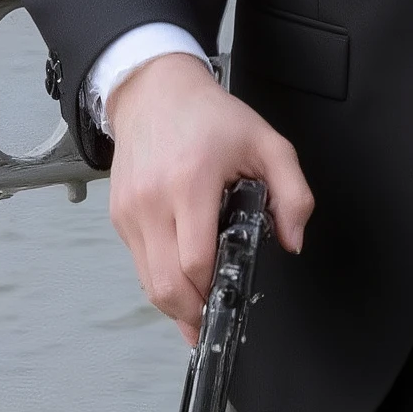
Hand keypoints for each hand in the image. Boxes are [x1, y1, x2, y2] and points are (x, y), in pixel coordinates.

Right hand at [107, 52, 313, 344]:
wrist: (155, 91)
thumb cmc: (209, 116)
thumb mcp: (267, 142)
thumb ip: (292, 193)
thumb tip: (292, 241)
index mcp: (190, 182)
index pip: (195, 260)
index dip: (214, 289)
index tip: (232, 297)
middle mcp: (153, 201)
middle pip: (165, 285)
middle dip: (192, 313)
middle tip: (215, 320)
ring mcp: (130, 211)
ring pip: (147, 283)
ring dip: (174, 304)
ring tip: (199, 310)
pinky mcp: (120, 216)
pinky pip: (138, 265)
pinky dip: (159, 280)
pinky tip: (181, 279)